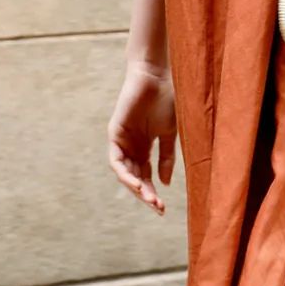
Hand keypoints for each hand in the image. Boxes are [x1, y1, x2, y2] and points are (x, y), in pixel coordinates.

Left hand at [107, 59, 177, 214]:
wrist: (157, 77)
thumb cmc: (166, 100)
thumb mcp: (169, 134)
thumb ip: (166, 158)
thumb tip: (163, 183)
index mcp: (146, 148)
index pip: (147, 177)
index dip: (153, 193)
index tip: (163, 208)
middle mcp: (132, 147)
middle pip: (136, 178)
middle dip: (145, 195)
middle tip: (157, 208)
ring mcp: (122, 142)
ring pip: (125, 173)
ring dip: (136, 188)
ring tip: (148, 198)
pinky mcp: (115, 134)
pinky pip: (116, 160)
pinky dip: (125, 174)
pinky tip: (137, 184)